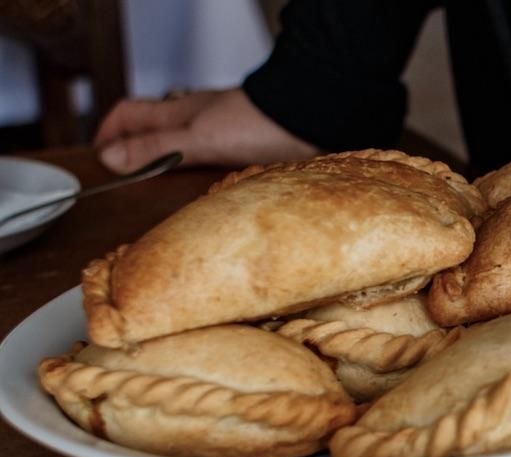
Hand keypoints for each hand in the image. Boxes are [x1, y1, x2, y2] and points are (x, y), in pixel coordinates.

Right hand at [93, 88, 318, 172]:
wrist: (309, 120)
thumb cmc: (258, 123)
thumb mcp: (198, 139)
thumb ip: (156, 149)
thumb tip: (111, 158)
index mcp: (180, 112)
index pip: (130, 114)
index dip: (110, 133)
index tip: (98, 157)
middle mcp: (199, 119)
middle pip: (155, 129)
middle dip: (136, 149)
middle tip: (125, 175)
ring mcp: (224, 131)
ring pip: (184, 143)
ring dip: (169, 162)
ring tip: (159, 187)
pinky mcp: (247, 146)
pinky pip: (213, 157)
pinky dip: (200, 171)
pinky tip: (204, 188)